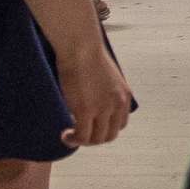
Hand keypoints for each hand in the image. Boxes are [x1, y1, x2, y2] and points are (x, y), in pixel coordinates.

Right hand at [55, 33, 133, 148]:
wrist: (81, 47)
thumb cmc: (88, 55)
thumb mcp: (105, 76)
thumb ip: (103, 92)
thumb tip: (91, 100)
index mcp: (124, 96)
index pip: (120, 124)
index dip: (105, 129)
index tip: (90, 126)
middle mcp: (117, 104)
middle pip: (110, 135)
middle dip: (94, 138)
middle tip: (78, 133)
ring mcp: (103, 108)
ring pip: (96, 139)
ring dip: (82, 141)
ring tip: (70, 136)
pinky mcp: (86, 110)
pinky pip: (82, 136)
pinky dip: (73, 140)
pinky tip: (65, 135)